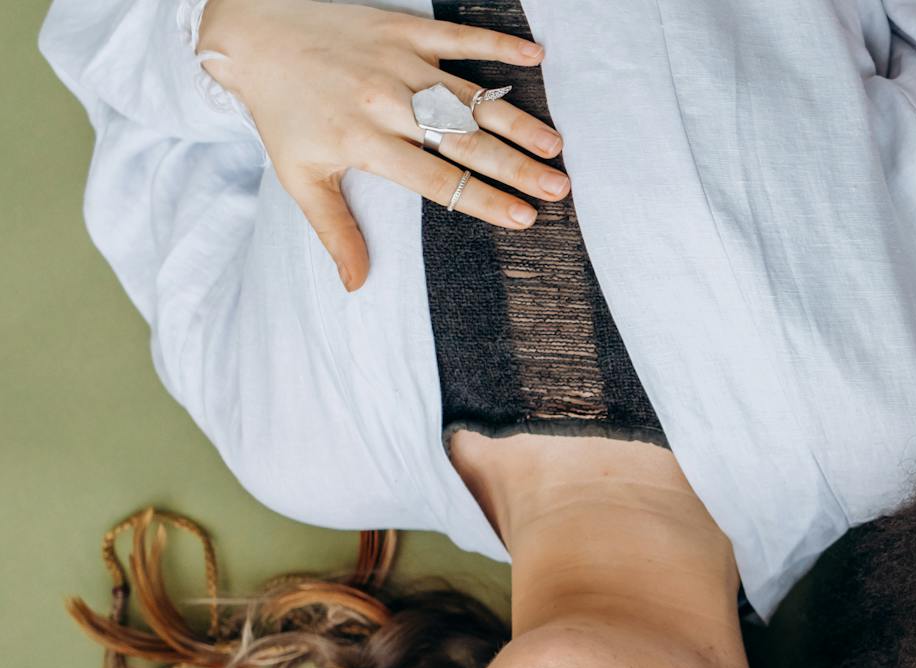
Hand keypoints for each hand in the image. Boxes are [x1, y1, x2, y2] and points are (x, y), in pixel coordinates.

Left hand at [197, 0, 569, 289]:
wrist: (252, 32)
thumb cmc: (281, 111)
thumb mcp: (299, 175)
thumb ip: (335, 230)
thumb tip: (356, 284)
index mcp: (364, 141)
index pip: (436, 178)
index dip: (482, 199)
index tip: (522, 218)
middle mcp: (387, 102)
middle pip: (463, 142)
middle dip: (515, 168)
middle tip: (557, 188)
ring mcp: (399, 63)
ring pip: (469, 97)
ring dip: (516, 121)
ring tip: (554, 146)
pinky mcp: (402, 29)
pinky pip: (458, 38)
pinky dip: (497, 44)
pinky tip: (535, 55)